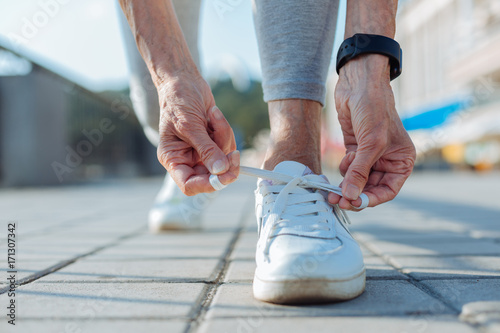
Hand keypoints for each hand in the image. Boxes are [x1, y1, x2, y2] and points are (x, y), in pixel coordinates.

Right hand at [157, 72, 238, 194]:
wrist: (183, 80)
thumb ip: (206, 149)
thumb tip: (220, 171)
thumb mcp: (190, 125)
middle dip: (224, 161)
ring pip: (223, 159)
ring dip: (224, 137)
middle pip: (212, 176)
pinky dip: (225, 130)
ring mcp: (201, 151)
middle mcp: (187, 159)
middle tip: (235, 153)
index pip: (189, 185)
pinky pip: (227, 145)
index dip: (207, 185)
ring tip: (213, 116)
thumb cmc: (178, 100)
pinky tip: (214, 115)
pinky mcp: (213, 142)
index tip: (223, 175)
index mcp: (173, 159)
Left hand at [329, 54, 415, 209]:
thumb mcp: (370, 144)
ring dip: (346, 184)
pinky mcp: (356, 149)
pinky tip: (345, 158)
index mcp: (402, 160)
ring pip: (357, 179)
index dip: (372, 199)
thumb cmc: (374, 110)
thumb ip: (359, 172)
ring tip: (334, 188)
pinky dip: (344, 168)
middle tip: (337, 201)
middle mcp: (387, 160)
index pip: (388, 190)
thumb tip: (350, 196)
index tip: (355, 203)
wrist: (359, 85)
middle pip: (370, 187)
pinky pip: (349, 168)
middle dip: (354, 194)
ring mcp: (370, 155)